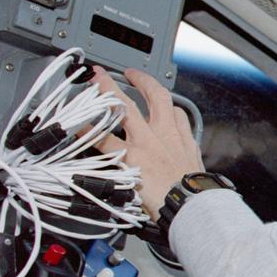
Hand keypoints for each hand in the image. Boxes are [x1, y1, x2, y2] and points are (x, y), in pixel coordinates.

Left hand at [91, 67, 203, 219]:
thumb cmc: (195, 192)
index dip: (166, 104)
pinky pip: (104, 139)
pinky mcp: (130, 157)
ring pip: (126, 108)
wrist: (190, 203)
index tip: (158, 99)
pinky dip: (89, 131)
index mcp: (182, 139)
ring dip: (109, 91)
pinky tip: (78, 125)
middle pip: (154, 97)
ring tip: (97, 80)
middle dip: (140, 81)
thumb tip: (188, 159)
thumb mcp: (198, 167)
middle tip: (129, 73)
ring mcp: (145, 143)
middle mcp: (164, 135)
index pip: (176, 112)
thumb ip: (189, 156)